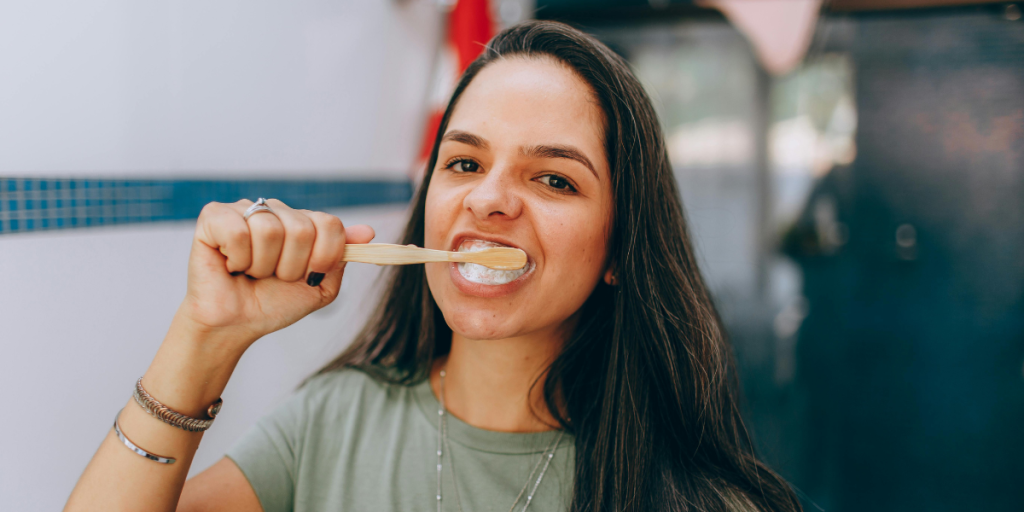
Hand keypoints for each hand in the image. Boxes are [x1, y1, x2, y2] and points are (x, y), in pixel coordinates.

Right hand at [175, 199, 374, 352]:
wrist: (236, 324)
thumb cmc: (274, 303)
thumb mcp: (320, 286)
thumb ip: (342, 257)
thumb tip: (368, 232)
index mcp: (301, 222)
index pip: (330, 224)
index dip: (323, 256)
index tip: (308, 276)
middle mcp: (275, 210)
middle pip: (302, 228)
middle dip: (291, 266)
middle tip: (273, 276)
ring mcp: (244, 210)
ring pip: (270, 230)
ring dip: (263, 265)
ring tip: (252, 272)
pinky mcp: (213, 217)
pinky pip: (238, 232)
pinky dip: (238, 259)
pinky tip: (232, 265)